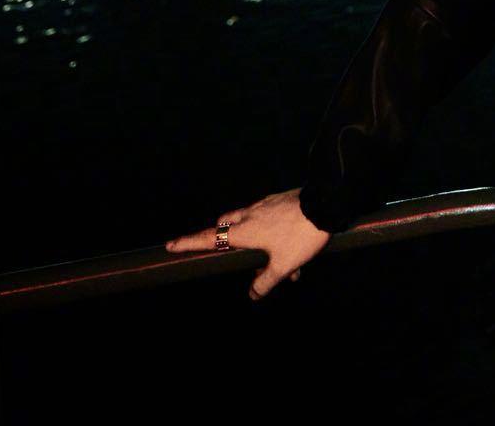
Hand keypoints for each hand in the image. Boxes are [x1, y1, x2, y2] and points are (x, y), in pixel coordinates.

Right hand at [164, 186, 330, 300]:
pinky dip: (273, 235)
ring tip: (283, 267)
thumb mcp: (283, 265)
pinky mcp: (279, 200)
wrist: (325, 203)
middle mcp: (250, 215)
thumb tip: (252, 294)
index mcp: (245, 231)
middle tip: (231, 254)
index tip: (170, 245)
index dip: (189, 242)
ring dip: (257, 242)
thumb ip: (265, 282)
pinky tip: (295, 252)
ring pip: (249, 222)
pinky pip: (268, 218)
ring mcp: (265, 205)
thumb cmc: (300, 236)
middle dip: (224, 239)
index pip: (209, 237)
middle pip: (226, 225)